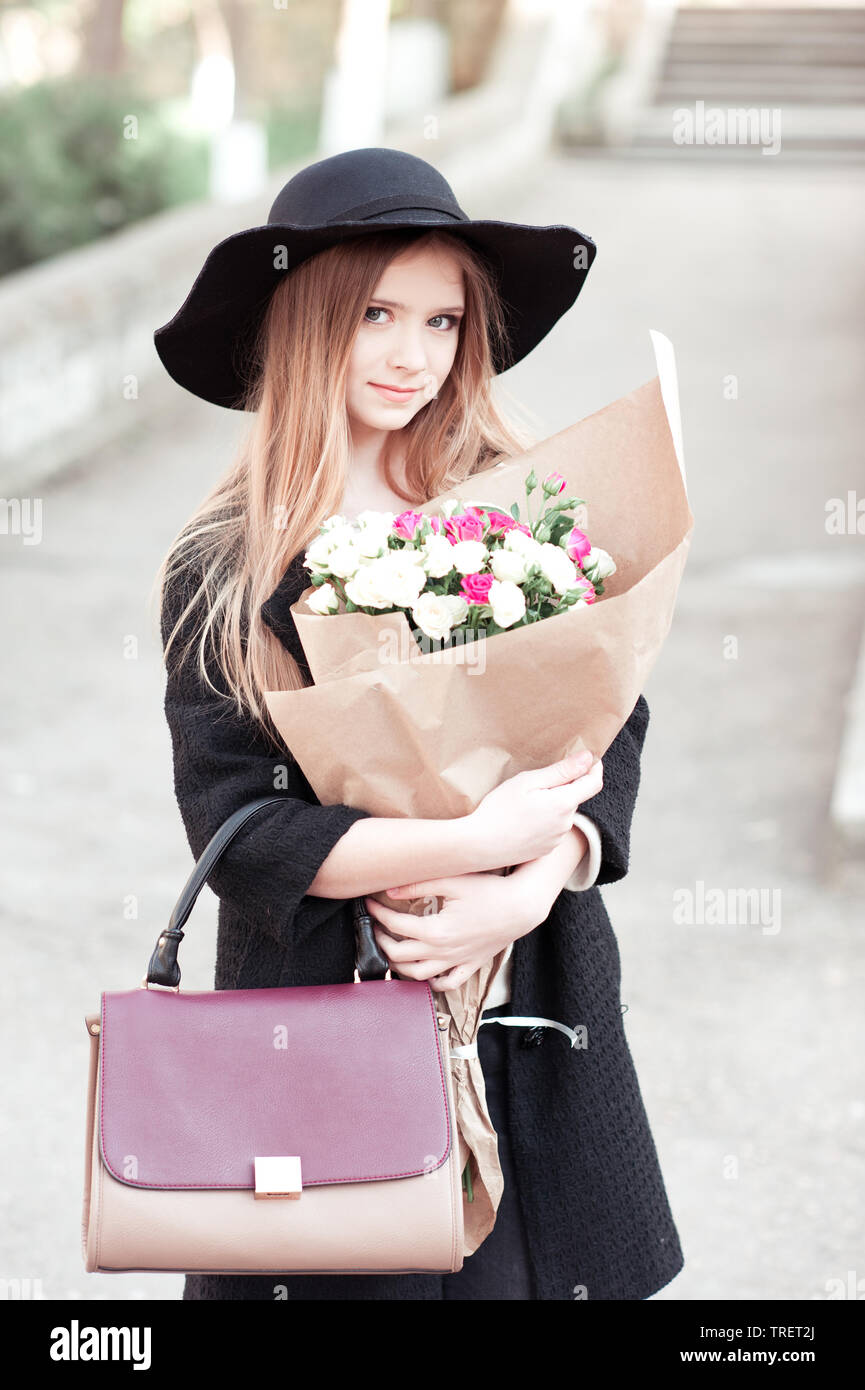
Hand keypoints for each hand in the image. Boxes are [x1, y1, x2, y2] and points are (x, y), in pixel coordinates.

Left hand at [364, 870, 542, 991]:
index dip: (378, 913)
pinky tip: (425, 971)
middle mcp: (444, 952)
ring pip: (418, 975)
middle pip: (399, 955)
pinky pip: (447, 984)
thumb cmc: (490, 890)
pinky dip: (432, 982)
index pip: (395, 926)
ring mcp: (457, 962)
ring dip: (399, 964)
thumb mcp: (452, 880)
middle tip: (376, 925)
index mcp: (436, 931)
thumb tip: (390, 890)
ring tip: (392, 948)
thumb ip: (419, 885)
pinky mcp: (470, 965)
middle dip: (381, 940)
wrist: (522, 906)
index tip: (370, 903)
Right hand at [466, 752, 602, 866]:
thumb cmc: (499, 809)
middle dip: (564, 786)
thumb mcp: (528, 782)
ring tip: (525, 801)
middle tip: (537, 780)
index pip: (594, 783)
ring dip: (553, 803)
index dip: (594, 768)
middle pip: (574, 797)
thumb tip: (589, 758)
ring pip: (563, 813)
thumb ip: (562, 771)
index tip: (587, 758)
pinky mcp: (546, 849)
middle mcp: (566, 824)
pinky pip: (553, 828)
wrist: (479, 845)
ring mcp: (556, 840)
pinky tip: (522, 819)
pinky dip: (544, 820)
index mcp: (564, 804)